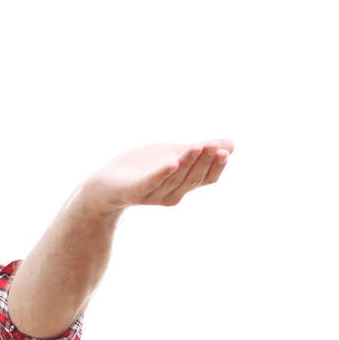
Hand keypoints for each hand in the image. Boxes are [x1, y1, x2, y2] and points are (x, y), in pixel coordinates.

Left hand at [82, 140, 234, 211]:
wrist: (106, 182)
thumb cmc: (142, 168)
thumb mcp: (175, 154)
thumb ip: (200, 150)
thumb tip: (231, 145)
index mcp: (183, 185)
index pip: (207, 178)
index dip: (216, 166)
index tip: (224, 151)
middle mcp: (172, 193)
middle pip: (193, 177)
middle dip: (204, 161)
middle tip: (214, 146)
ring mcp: (154, 194)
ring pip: (175, 178)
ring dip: (188, 162)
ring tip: (197, 146)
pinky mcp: (135, 191)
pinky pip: (151, 183)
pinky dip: (162, 174)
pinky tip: (171, 163)